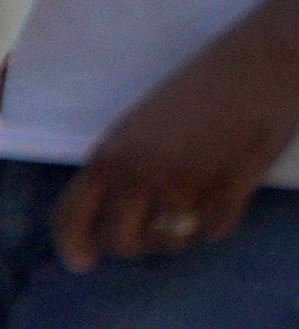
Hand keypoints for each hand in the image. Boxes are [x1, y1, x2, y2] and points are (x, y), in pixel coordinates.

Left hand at [63, 35, 297, 264]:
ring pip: (169, 242)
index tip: (83, 263)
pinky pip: (214, 231)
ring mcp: (185, 184)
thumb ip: (118, 168)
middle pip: (121, 241)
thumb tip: (104, 217)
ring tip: (191, 208)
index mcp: (110, 155)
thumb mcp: (138, 126)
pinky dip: (217, 223)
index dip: (72, 245)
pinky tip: (223, 198)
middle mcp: (141, 174)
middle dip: (136, 244)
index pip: (72, 215)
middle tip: (153, 232)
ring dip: (178, 236)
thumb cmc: (196, 92)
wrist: (257, 65)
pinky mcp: (228, 189)